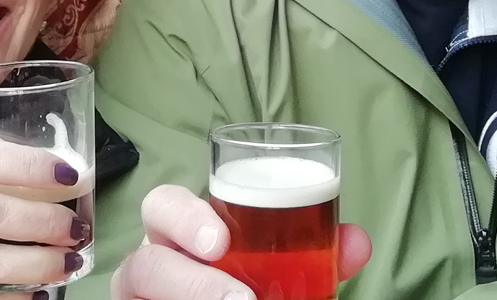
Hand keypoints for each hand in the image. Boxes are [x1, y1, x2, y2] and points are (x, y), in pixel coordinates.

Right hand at [111, 185, 370, 299]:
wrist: (241, 299)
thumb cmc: (249, 280)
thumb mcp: (283, 265)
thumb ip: (316, 252)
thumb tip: (356, 242)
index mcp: (184, 234)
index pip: (164, 206)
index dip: (184, 218)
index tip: (220, 241)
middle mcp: (156, 263)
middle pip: (143, 260)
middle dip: (186, 280)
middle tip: (239, 299)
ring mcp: (144, 296)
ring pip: (140, 288)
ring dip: (192, 299)